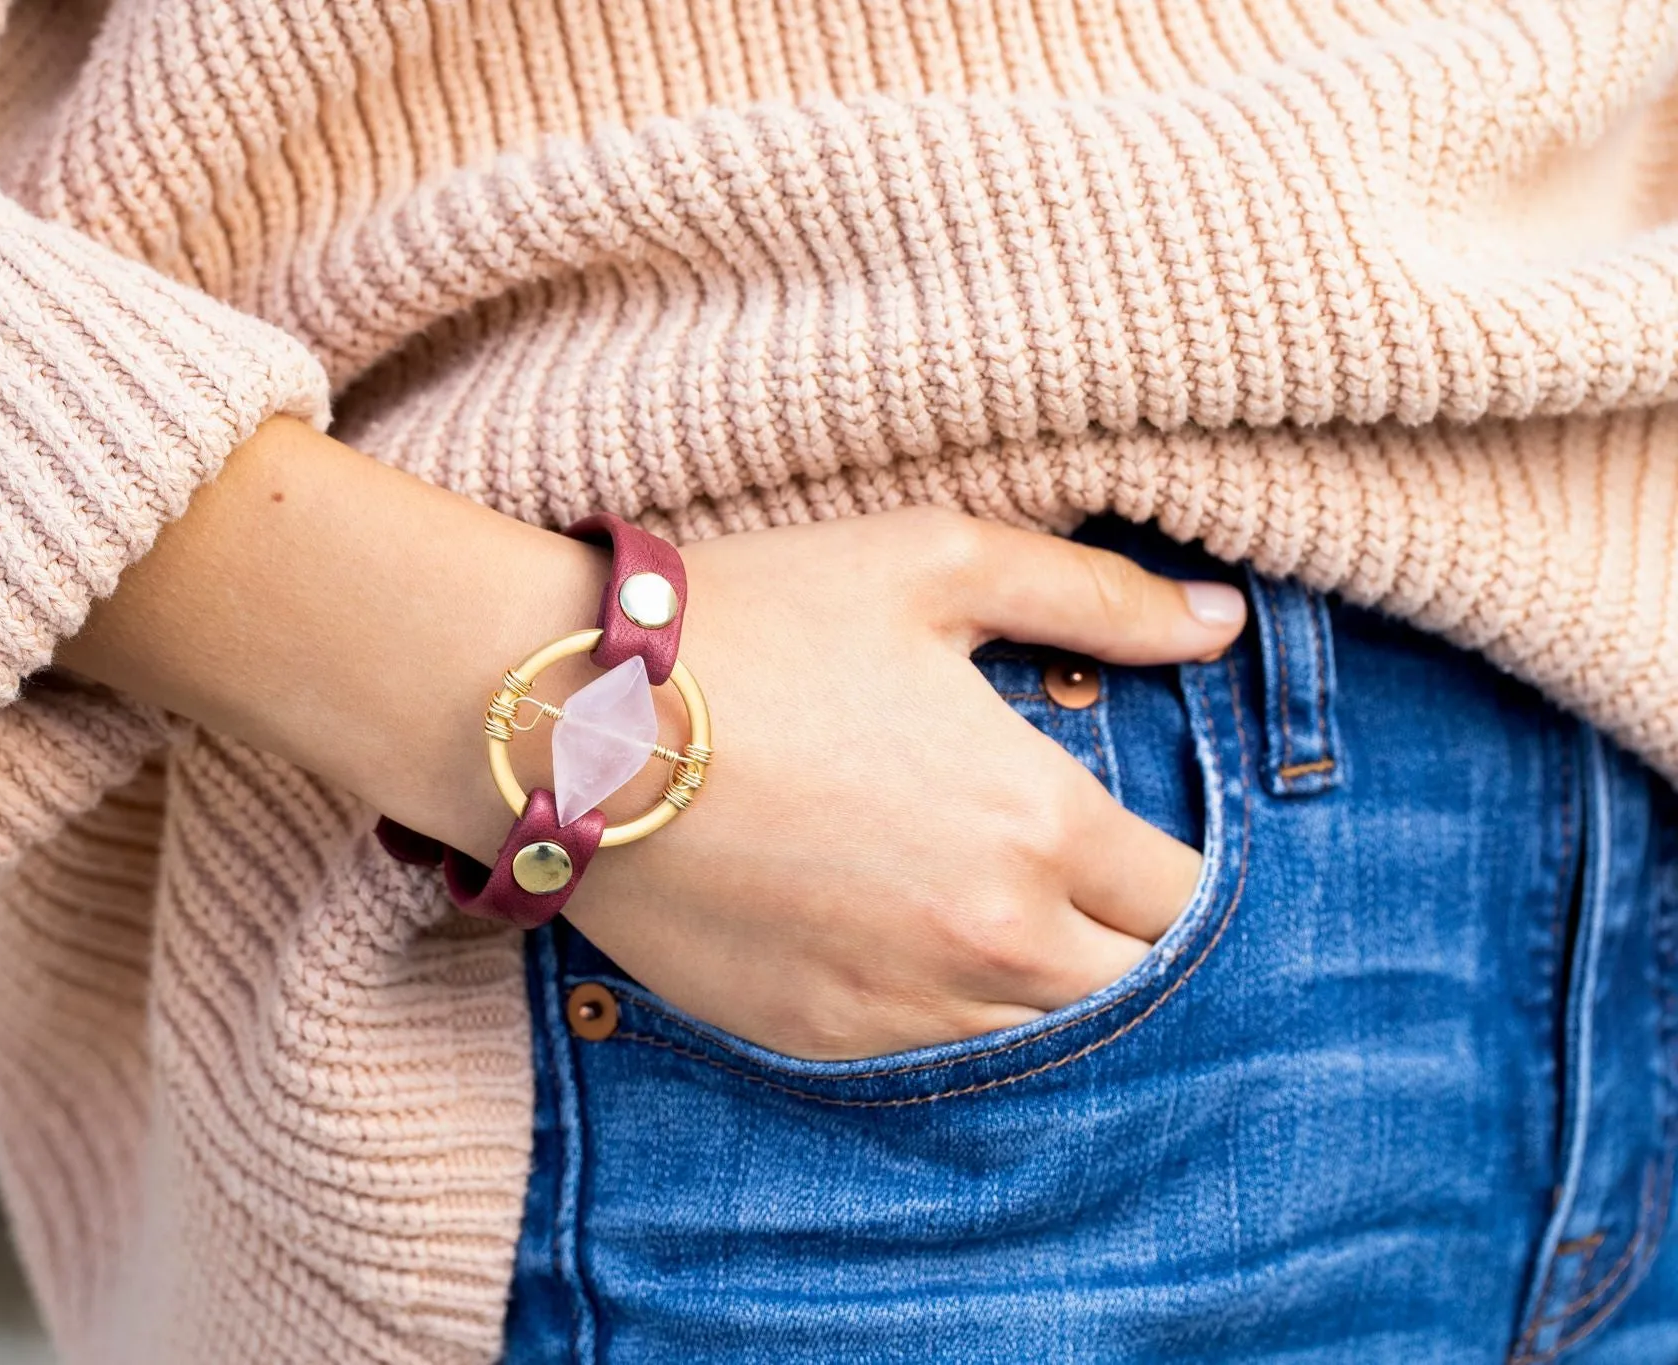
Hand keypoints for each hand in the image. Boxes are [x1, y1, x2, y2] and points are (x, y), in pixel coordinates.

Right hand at [559, 509, 1245, 1060]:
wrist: (570, 719)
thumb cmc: (754, 623)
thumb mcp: (935, 562)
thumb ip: (1095, 596)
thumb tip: (1219, 624)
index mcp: (1036, 821)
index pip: (1185, 896)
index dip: (1177, 866)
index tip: (1136, 835)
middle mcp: (987, 939)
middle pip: (1130, 987)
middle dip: (1124, 937)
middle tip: (1074, 878)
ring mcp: (898, 1003)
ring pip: (1035, 1036)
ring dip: (1037, 981)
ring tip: (982, 907)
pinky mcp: (815, 1037)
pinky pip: (929, 1055)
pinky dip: (938, 1008)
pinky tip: (896, 937)